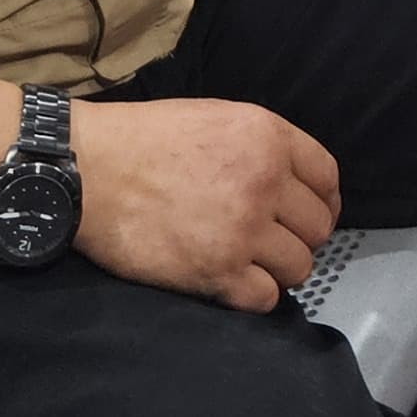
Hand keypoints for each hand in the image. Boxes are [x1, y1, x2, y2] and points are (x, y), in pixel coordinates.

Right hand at [73, 99, 339, 310]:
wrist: (89, 170)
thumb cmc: (144, 139)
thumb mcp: (214, 117)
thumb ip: (260, 147)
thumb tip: (289, 182)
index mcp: (267, 136)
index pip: (327, 177)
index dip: (323, 201)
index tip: (311, 214)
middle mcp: (265, 182)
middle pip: (318, 227)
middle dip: (300, 236)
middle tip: (274, 242)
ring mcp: (243, 230)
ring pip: (299, 266)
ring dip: (279, 268)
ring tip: (252, 263)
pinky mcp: (217, 272)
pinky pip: (266, 298)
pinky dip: (254, 294)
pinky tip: (234, 282)